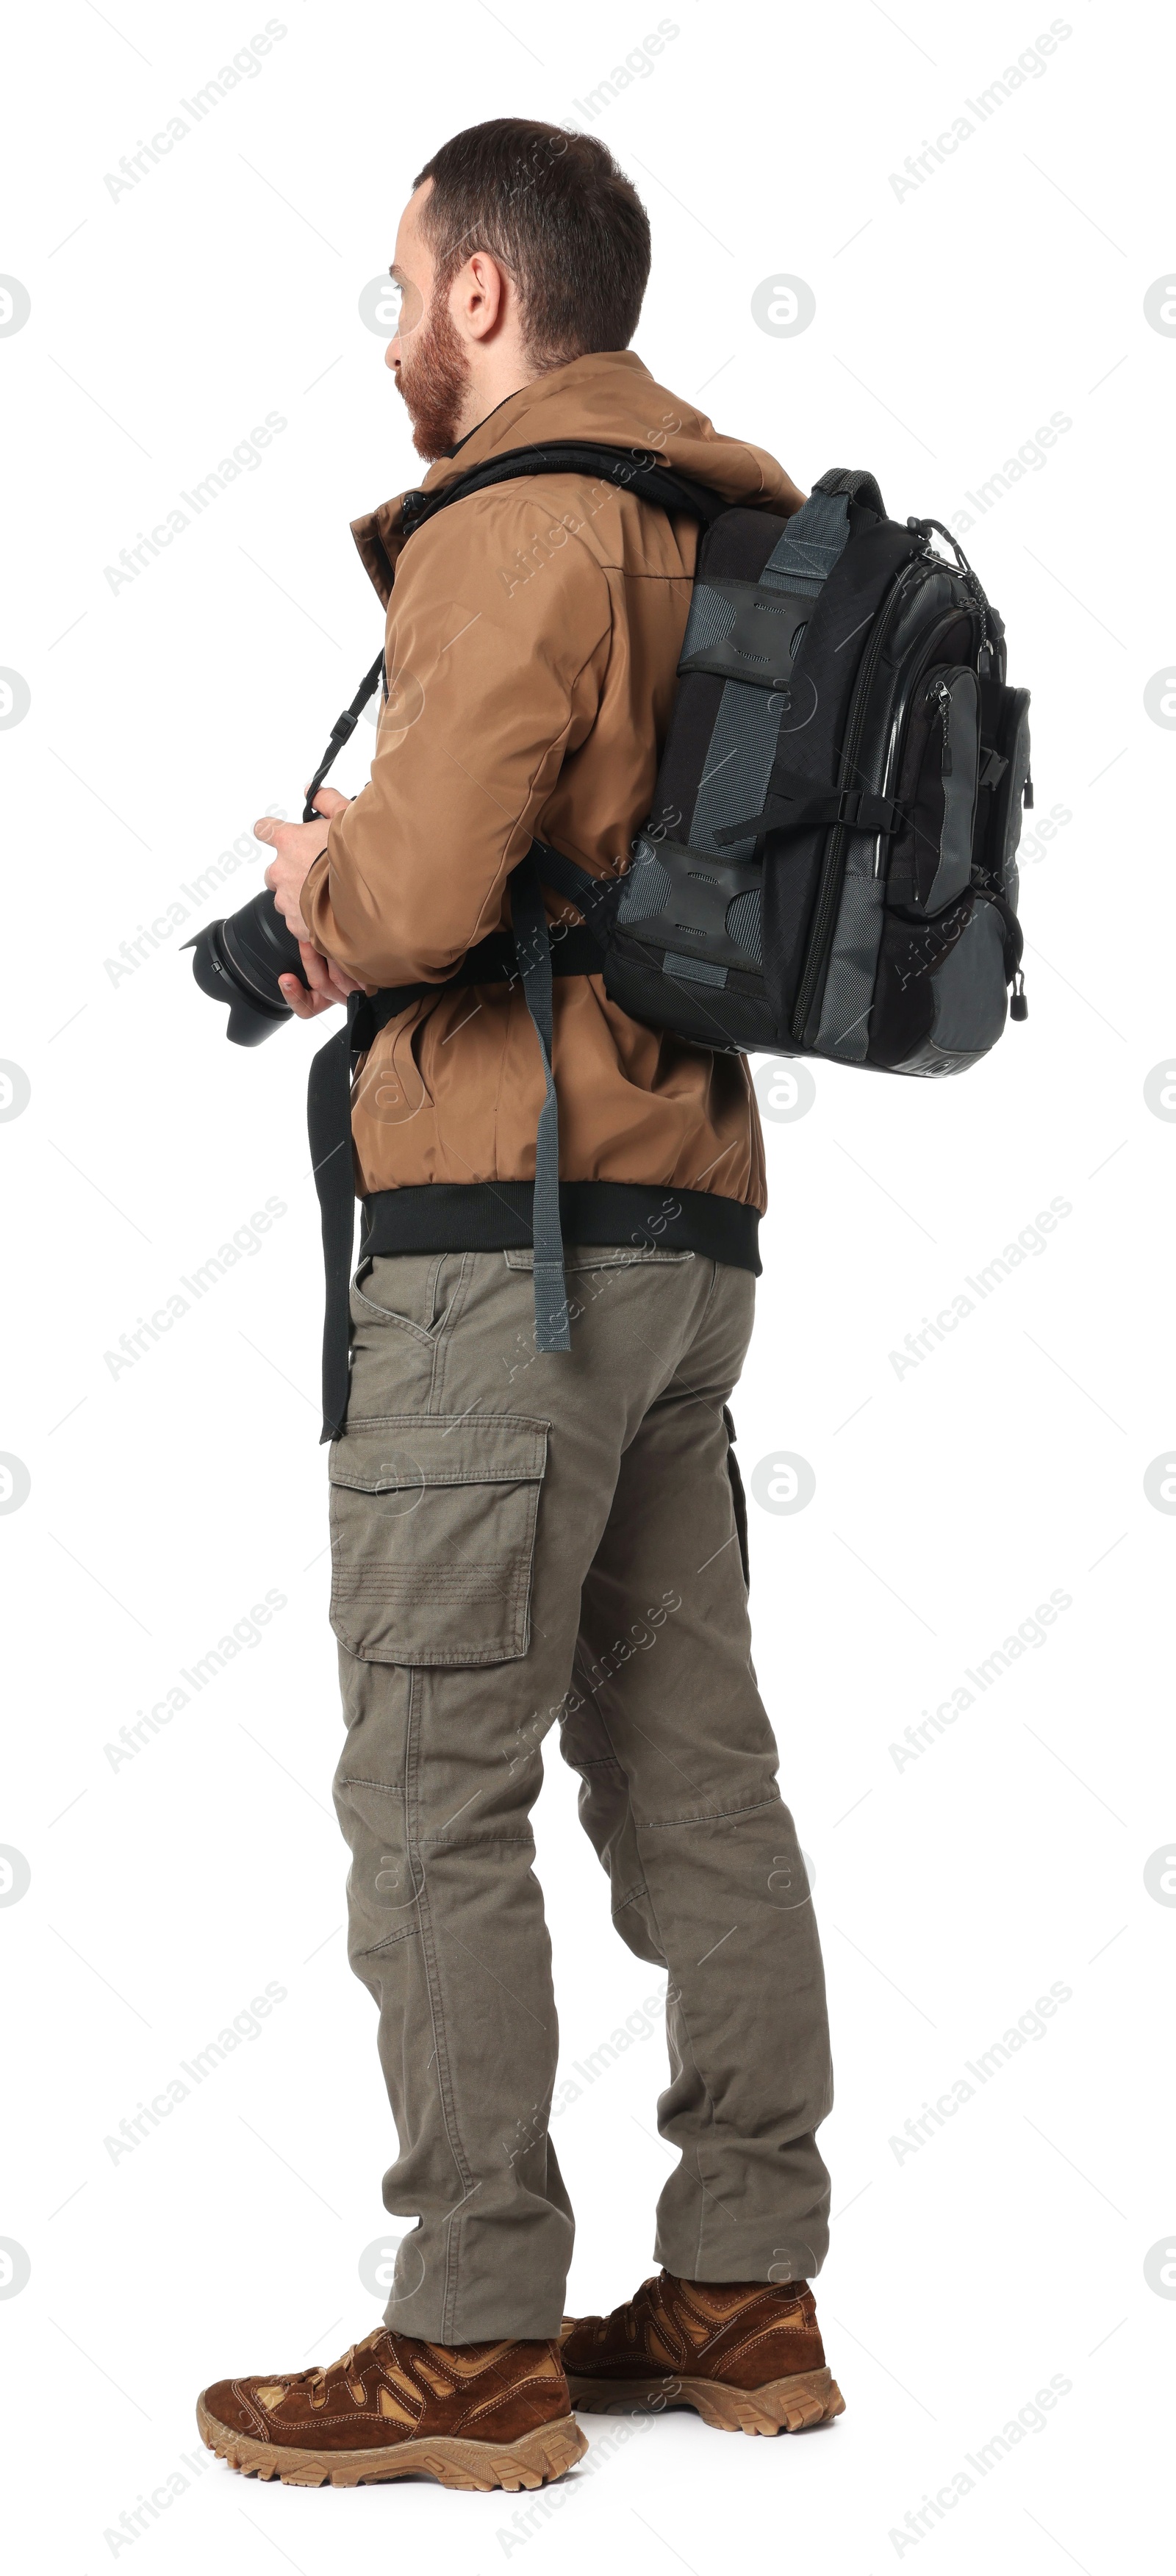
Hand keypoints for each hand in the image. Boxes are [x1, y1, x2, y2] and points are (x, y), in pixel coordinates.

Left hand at [254, 788, 362, 1019]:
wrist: (370, 899)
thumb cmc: (359, 859)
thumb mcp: (348, 817)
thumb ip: (327, 800)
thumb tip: (313, 791)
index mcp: (289, 842)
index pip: (264, 829)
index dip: (270, 831)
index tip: (274, 834)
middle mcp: (282, 871)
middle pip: (273, 872)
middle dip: (290, 873)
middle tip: (315, 873)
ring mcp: (287, 901)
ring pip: (285, 900)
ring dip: (301, 898)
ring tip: (328, 897)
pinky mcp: (297, 926)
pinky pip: (298, 923)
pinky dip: (311, 921)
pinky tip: (330, 916)